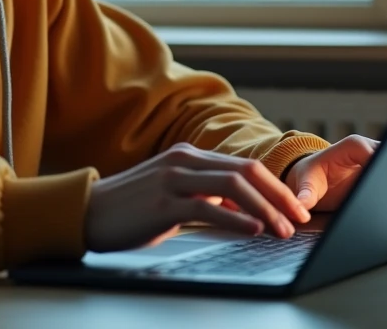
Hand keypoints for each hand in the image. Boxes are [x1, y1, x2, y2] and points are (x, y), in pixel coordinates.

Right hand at [84, 142, 312, 252]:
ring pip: (233, 186)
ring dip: (266, 208)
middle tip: (301, 218)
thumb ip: (204, 195)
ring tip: (284, 229)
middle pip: (246, 171)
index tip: (296, 207)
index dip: (276, 186)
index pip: (244, 166)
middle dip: (280, 195)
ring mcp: (172, 179)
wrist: (85, 212)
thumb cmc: (130, 208)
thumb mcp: (173, 195)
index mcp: (188, 155)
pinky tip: (254, 230)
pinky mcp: (162, 204)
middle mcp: (184, 160)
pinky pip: (207, 209)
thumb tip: (240, 208)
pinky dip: (236, 219)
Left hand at [285, 135, 386, 233]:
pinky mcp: (386, 180)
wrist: (315, 177)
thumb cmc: (311, 175)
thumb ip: (305, 192)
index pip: (375, 153)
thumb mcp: (306, 181)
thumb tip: (302, 206)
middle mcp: (373, 152)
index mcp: (354, 146)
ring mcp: (382, 166)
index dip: (384, 168)